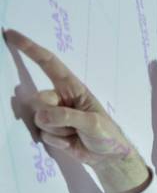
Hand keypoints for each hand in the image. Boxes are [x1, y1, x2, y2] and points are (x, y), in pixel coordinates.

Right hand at [3, 29, 148, 192]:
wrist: (109, 158)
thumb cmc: (107, 134)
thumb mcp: (93, 123)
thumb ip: (68, 116)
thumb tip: (42, 115)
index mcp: (72, 88)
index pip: (48, 64)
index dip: (30, 48)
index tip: (11, 34)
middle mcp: (59, 98)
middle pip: (38, 100)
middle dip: (52, 115)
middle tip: (73, 126)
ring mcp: (53, 115)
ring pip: (39, 119)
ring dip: (58, 131)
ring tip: (75, 134)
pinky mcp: (50, 132)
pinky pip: (43, 135)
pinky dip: (58, 142)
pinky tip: (72, 143)